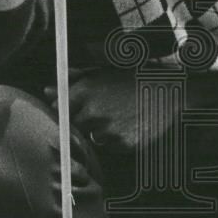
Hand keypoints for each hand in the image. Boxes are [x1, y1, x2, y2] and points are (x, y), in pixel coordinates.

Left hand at [44, 68, 177, 154]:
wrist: (170, 90)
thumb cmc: (134, 79)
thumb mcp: (104, 72)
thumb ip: (73, 80)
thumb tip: (47, 90)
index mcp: (85, 90)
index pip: (61, 109)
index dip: (70, 110)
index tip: (81, 108)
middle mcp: (93, 111)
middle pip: (75, 126)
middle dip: (87, 121)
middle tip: (109, 110)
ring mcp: (108, 129)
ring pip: (94, 137)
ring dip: (103, 131)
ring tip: (123, 115)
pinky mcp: (123, 144)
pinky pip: (111, 146)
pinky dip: (118, 139)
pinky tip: (131, 124)